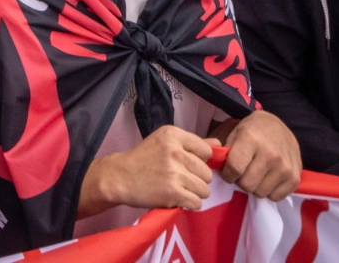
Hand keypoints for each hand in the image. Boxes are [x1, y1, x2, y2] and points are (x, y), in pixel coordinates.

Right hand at [81, 125, 214, 214]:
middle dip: (197, 179)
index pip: (206, 151)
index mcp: (173, 135)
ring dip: (194, 193)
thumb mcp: (164, 142)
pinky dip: (189, 204)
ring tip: (178, 189)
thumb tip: (219, 144)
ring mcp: (175, 173)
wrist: (119, 177)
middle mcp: (176, 151)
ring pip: (204, 189)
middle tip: (180, 180)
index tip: (187, 166)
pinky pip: (197, 202)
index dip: (199, 161)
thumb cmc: (142, 159)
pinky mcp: (174, 192)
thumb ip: (191, 143)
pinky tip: (177, 198)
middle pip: (207, 173)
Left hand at [216, 111, 300, 200]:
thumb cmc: (252, 131)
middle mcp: (270, 153)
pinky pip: (275, 197)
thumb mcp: (234, 133)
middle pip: (247, 185)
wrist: (278, 127)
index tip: (229, 171)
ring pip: (260, 193)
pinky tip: (268, 178)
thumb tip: (211, 168)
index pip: (234, 169)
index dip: (227, 174)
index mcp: (252, 139)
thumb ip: (223, 152)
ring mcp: (285, 166)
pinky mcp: (295, 177)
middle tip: (244, 172)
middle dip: (241, 181)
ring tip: (256, 173)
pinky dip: (269, 191)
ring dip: (255, 186)